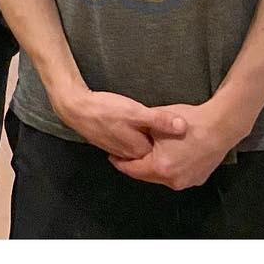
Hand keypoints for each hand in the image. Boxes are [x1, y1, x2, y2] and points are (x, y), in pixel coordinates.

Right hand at [58, 87, 186, 159]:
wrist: (77, 109)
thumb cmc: (105, 110)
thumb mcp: (136, 111)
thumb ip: (160, 120)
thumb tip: (184, 127)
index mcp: (140, 150)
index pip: (165, 153)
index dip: (177, 143)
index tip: (186, 132)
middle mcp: (131, 154)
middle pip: (155, 154)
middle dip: (166, 147)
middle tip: (179, 135)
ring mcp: (120, 150)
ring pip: (143, 149)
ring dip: (153, 144)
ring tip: (164, 133)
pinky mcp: (112, 143)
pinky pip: (132, 145)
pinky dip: (140, 139)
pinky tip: (142, 129)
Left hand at [109, 103, 239, 190]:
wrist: (220, 126)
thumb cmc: (190, 122)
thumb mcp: (157, 122)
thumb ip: (141, 132)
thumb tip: (128, 134)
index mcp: (160, 168)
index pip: (133, 170)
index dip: (120, 163)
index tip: (112, 156)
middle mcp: (173, 180)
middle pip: (147, 175)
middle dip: (137, 165)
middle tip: (127, 155)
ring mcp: (187, 182)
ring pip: (162, 176)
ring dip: (154, 167)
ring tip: (148, 153)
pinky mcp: (198, 179)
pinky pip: (177, 175)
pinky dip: (170, 167)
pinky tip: (168, 155)